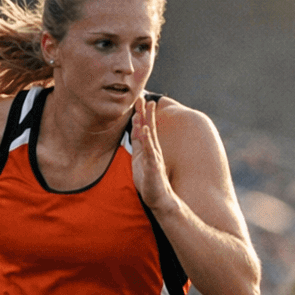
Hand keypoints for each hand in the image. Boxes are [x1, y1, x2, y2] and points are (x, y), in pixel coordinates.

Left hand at [130, 96, 174, 214]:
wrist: (158, 198)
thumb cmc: (149, 181)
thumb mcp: (139, 160)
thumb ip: (138, 145)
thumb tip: (136, 131)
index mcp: (148, 148)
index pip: (143, 128)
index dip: (140, 114)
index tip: (138, 100)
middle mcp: (153, 150)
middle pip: (148, 127)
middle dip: (144, 112)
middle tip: (141, 96)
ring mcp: (154, 157)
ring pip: (150, 136)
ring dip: (147, 121)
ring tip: (145, 108)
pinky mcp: (153, 166)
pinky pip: (150, 150)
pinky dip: (147, 140)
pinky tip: (145, 130)